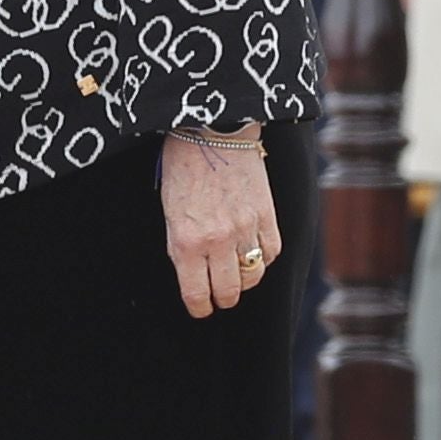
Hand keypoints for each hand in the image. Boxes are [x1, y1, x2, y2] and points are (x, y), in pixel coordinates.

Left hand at [162, 129, 281, 323]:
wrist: (211, 130)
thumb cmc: (183, 169)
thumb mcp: (169, 212)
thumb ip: (182, 246)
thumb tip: (194, 275)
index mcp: (185, 241)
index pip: (197, 294)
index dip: (200, 308)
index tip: (201, 308)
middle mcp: (216, 240)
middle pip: (229, 292)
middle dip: (223, 298)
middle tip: (219, 295)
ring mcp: (245, 228)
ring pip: (252, 276)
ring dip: (244, 280)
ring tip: (236, 273)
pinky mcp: (266, 215)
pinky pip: (271, 253)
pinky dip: (263, 258)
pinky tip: (253, 252)